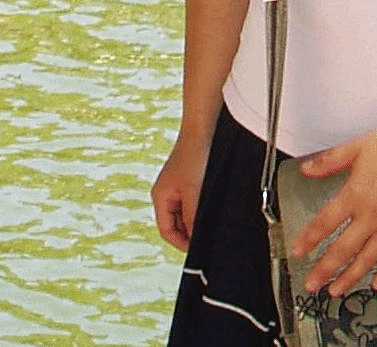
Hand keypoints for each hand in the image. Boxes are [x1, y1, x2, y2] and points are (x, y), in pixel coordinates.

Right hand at [152, 133, 210, 251]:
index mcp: (160, 198)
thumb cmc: (195, 156)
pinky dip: (202, 206)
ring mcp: (178, 185)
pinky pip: (194, 200)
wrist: (204, 127)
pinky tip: (215, 206)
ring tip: (213, 222)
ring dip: (198, 218)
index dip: (182, 244)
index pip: (167, 232)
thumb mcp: (194, 192)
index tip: (199, 250)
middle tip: (209, 238)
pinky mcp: (190, 178)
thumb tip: (197, 240)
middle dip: (191, 232)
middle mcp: (167, 193)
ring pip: (187, 212)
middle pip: (177, 224)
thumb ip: (194, 217)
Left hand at [290, 124, 376, 296]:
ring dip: (350, 278)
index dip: (309, 240)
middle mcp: (373, 215)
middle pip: (343, 250)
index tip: (298, 251)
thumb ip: (331, 160)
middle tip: (311, 284)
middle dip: (324, 270)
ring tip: (337, 290)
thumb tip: (307, 169)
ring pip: (368, 259)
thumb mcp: (359, 146)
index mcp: (357, 194)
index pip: (325, 223)